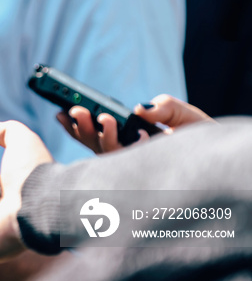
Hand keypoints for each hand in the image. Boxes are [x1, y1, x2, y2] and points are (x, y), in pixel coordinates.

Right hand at [57, 95, 212, 153]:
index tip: (59, 111)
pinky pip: (130, 163)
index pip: (92, 133)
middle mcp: (124, 153)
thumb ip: (161, 106)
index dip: (73, 125)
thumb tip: (139, 110)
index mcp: (125, 138)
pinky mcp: (145, 174)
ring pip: (105, 153)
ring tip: (106, 119)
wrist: (221, 155)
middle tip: (76, 111)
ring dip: (102, 135)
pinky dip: (132, 147)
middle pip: (91, 143)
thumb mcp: (179, 112)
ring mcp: (133, 165)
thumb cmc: (199, 135)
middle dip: (80, 128)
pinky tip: (141, 135)